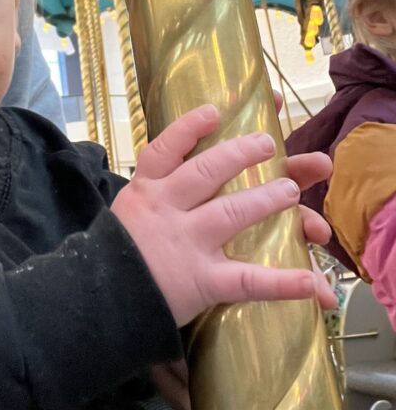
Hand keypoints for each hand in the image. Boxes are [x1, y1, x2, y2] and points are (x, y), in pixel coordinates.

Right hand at [111, 105, 332, 326]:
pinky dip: (281, 282)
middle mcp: (166, 208)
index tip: (213, 111)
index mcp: (146, 190)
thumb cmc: (117, 253)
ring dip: (265, 199)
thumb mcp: (128, 211)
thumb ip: (152, 192)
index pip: (165, 148)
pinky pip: (246, 280)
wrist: (100, 300)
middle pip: (205, 172)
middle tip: (269, 142)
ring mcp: (186, 242)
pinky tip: (310, 283)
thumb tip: (179, 169)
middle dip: (239, 154)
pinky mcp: (201, 280)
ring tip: (291, 189)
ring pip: (230, 213)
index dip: (190, 126)